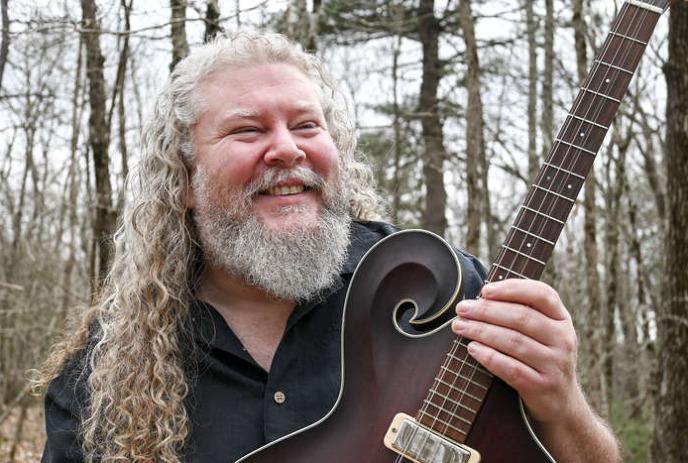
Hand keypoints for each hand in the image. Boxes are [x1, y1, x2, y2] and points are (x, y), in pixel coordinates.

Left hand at [451, 279, 583, 423]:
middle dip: (486, 311)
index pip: (542, 294)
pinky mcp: (541, 386)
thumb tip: (482, 297)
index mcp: (562, 319)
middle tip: (462, 309)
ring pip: (513, 341)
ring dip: (482, 331)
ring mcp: (554, 364)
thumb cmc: (541, 357)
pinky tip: (472, 348)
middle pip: (521, 317)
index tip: (485, 290)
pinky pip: (511, 368)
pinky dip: (489, 356)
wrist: (560, 401)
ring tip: (460, 326)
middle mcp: (563, 339)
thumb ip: (523, 311)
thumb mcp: (544, 332)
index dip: (512, 288)